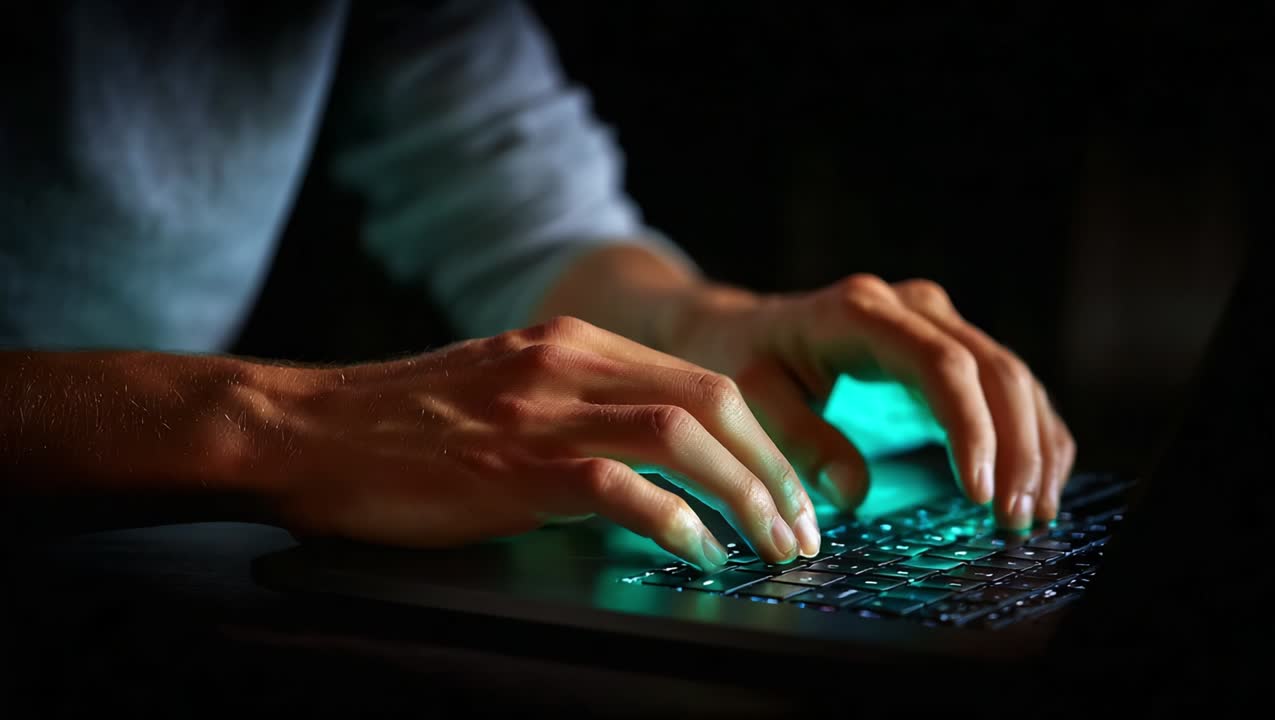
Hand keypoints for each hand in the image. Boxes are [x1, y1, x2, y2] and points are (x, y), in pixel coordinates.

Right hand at [263, 317, 818, 570]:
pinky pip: (620, 487)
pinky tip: (697, 552)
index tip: (788, 489)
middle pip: (714, 401)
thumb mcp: (503, 389)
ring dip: (746, 495)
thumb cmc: (400, 426)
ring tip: (773, 547)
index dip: (762, 439)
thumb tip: (647, 466)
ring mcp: (542, 411)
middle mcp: (568, 363)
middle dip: (775, 469)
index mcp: (571, 344)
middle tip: (803, 528)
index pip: (701, 380)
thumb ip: (575, 407)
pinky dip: (674, 522)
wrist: (304, 429)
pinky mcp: (513, 466)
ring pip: (684, 437)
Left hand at [665, 275, 1075, 529]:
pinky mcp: (951, 354)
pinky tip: (1039, 486)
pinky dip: (1033, 437)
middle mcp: (912, 309)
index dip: (970, 428)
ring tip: (1032, 515)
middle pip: (993, 369)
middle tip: (1014, 519)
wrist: (738, 332)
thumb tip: (854, 492)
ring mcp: (938, 326)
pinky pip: (1011, 390)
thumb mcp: (747, 398)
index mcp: (862, 311)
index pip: (941, 364)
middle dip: (1015, 448)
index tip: (977, 492)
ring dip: (1034, 447)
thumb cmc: (741, 363)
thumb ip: (798, 440)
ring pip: (1014, 378)